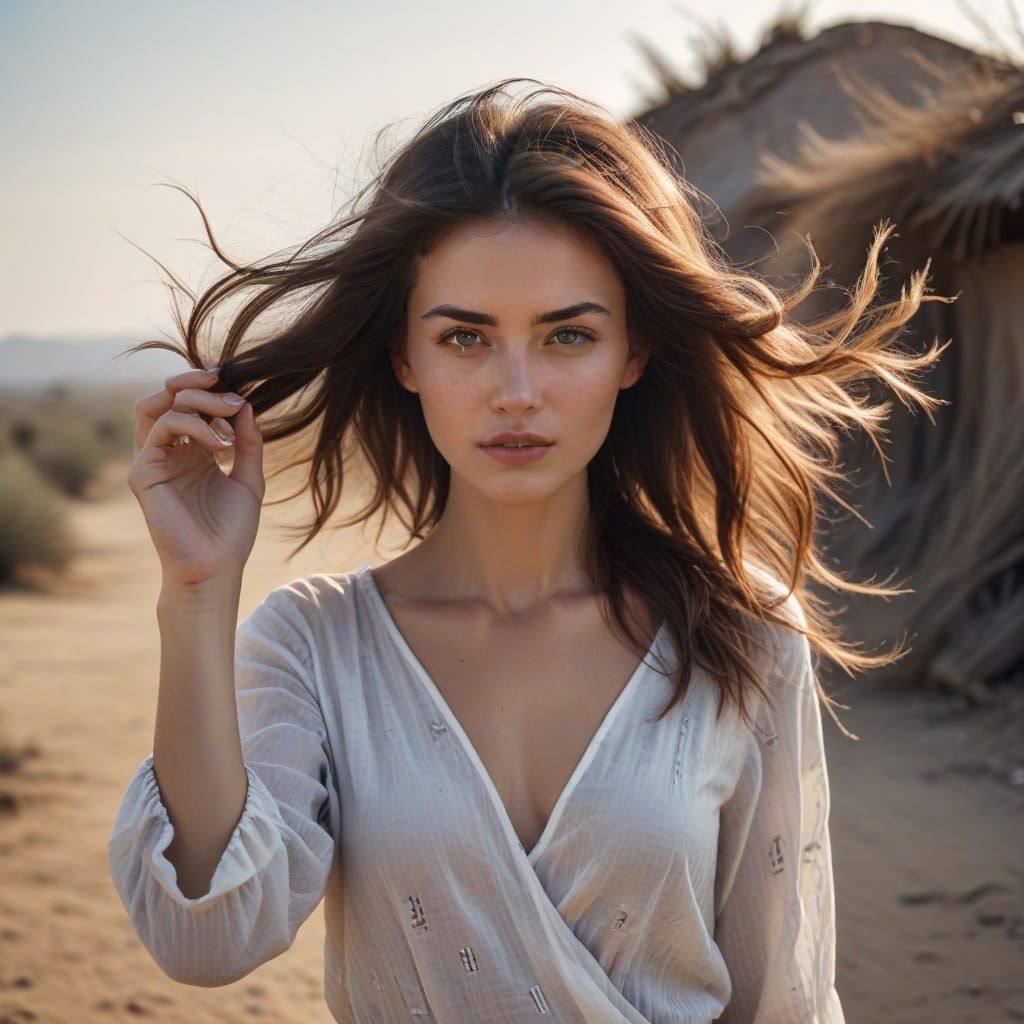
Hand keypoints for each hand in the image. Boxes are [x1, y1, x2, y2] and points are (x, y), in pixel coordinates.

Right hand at [127, 367, 263, 585]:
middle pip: (167, 397)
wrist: (216, 567)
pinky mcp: (143, 472)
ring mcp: (152, 460)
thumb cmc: (231, 531)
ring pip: (159, 405)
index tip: (236, 383)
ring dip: (198, 400)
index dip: (207, 388)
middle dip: (198, 385)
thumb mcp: (249, 479)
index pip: (188, 404)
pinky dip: (195, 425)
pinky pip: (163, 429)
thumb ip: (248, 442)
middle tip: (231, 393)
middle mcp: (168, 452)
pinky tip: (222, 444)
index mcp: (191, 452)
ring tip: (230, 413)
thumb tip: (246, 405)